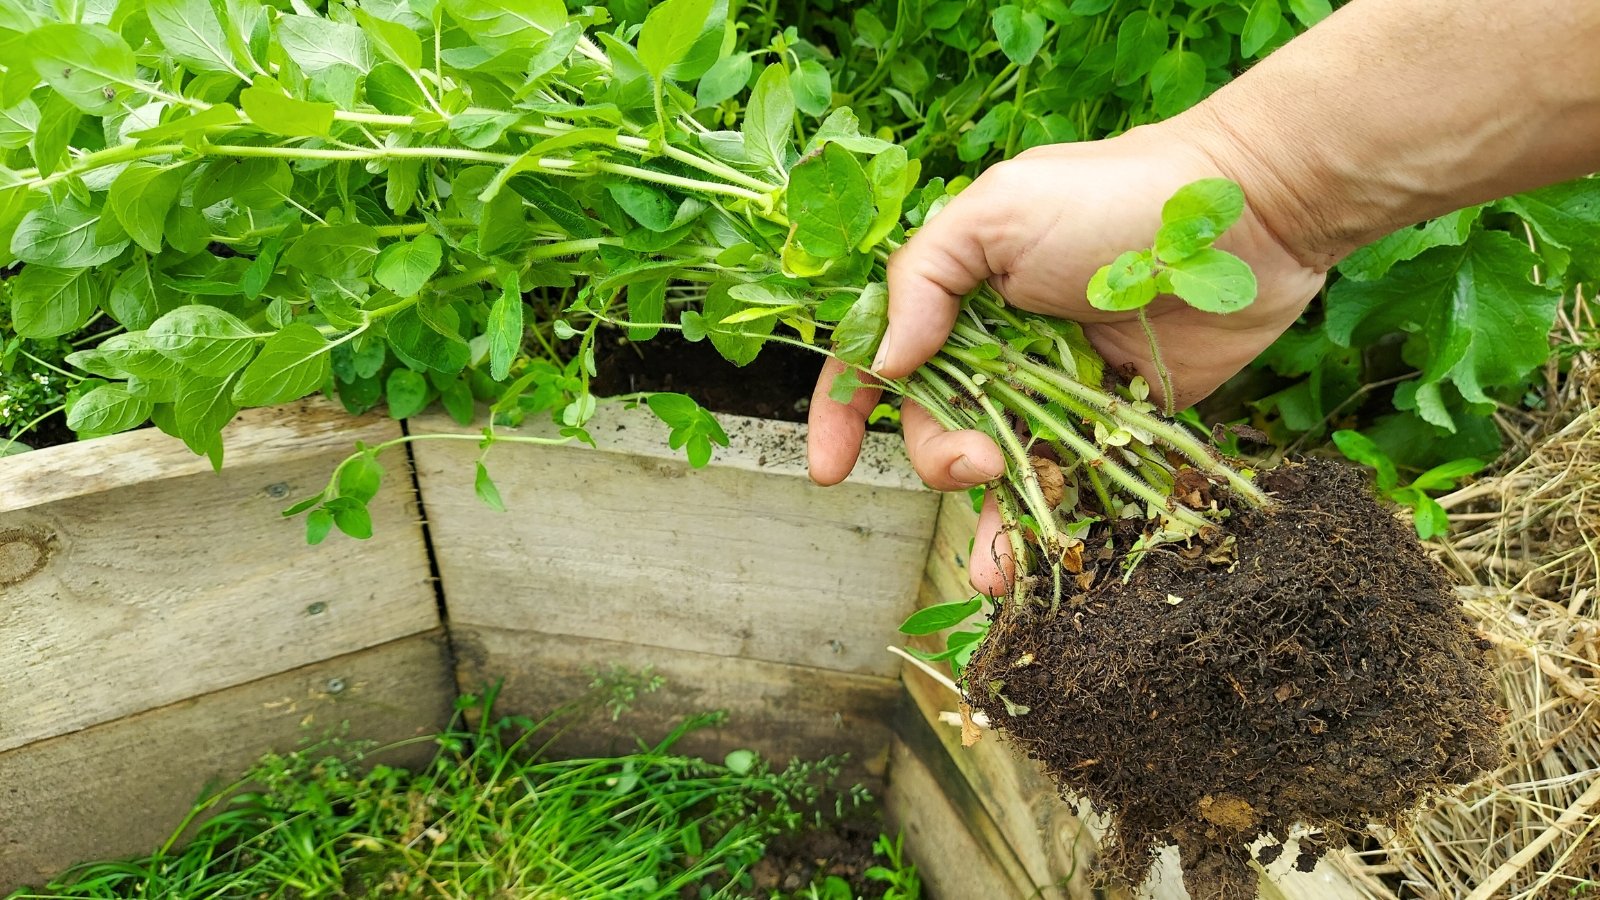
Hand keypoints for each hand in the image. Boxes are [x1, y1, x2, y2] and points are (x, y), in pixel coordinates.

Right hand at [806, 116, 1326, 595]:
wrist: (1244, 218)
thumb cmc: (1115, 196)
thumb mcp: (995, 213)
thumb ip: (925, 280)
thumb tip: (888, 365)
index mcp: (957, 293)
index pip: (877, 358)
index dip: (844, 412)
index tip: (830, 467)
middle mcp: (996, 347)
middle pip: (932, 426)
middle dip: (938, 457)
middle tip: (977, 460)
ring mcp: (1053, 390)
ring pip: (995, 467)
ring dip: (981, 518)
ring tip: (993, 565)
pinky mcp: (1112, 423)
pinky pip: (1067, 483)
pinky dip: (1042, 527)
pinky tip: (1022, 570)